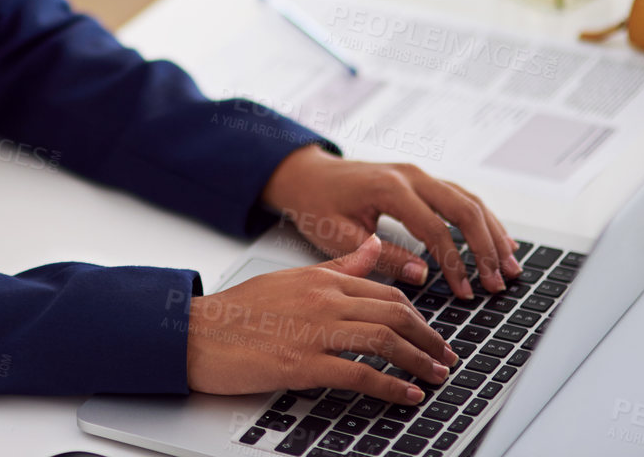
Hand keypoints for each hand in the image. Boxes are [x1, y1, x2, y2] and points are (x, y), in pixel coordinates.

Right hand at [185, 235, 455, 402]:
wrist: (197, 334)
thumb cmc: (239, 312)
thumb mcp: (291, 279)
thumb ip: (338, 266)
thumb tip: (372, 246)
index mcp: (320, 279)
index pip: (385, 292)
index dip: (417, 316)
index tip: (432, 334)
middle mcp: (322, 300)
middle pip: (393, 313)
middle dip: (429, 339)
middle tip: (446, 358)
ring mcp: (313, 331)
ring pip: (383, 340)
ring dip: (418, 361)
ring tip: (435, 376)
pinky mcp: (302, 363)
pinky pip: (359, 374)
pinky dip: (390, 387)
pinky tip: (407, 396)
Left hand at [260, 145, 523, 298]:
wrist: (304, 175)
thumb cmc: (316, 205)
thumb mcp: (337, 236)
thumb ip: (380, 256)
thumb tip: (423, 275)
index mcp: (388, 188)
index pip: (436, 230)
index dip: (455, 264)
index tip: (466, 293)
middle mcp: (409, 176)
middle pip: (463, 209)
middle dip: (486, 248)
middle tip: (499, 282)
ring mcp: (417, 174)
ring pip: (468, 200)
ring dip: (493, 233)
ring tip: (510, 267)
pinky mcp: (419, 179)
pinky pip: (460, 196)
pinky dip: (482, 219)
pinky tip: (499, 240)